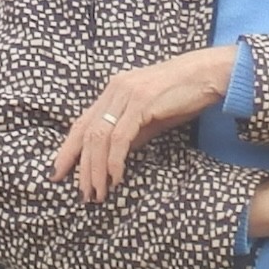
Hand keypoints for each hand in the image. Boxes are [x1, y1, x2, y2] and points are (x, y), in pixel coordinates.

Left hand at [51, 46, 239, 201]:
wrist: (210, 75)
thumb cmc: (183, 96)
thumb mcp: (149, 118)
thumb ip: (130, 134)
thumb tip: (112, 159)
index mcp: (113, 91)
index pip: (82, 124)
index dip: (67, 150)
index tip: (58, 173)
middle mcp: (115, 90)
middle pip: (86, 133)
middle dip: (80, 166)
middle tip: (82, 193)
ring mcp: (127, 94)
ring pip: (99, 137)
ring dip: (96, 169)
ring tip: (98, 192)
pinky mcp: (141, 102)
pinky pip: (120, 137)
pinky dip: (115, 160)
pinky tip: (116, 177)